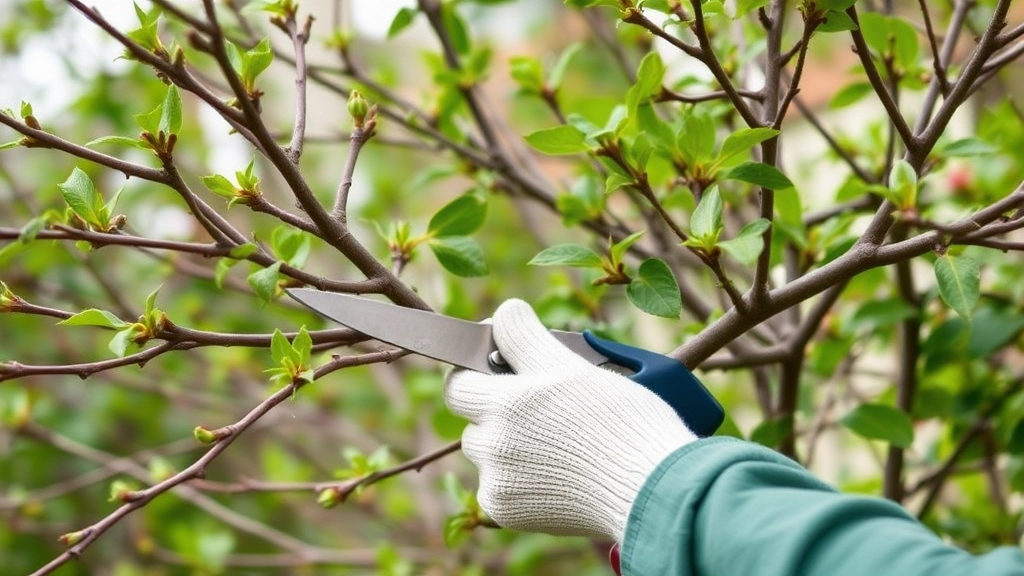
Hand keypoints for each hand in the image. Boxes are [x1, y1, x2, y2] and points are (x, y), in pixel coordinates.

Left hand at [444, 299, 696, 540]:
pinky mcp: (503, 508)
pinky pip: (494, 484)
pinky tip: (556, 475)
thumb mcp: (576, 366)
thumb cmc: (626, 423)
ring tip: (553, 443)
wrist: (652, 492)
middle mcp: (495, 436)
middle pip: (466, 405)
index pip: (462, 370)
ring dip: (504, 440)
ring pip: (482, 445)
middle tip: (528, 401)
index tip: (501, 357)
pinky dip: (517, 479)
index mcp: (509, 398)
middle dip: (489, 398)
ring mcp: (497, 475)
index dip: (479, 362)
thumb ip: (528, 338)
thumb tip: (504, 313)